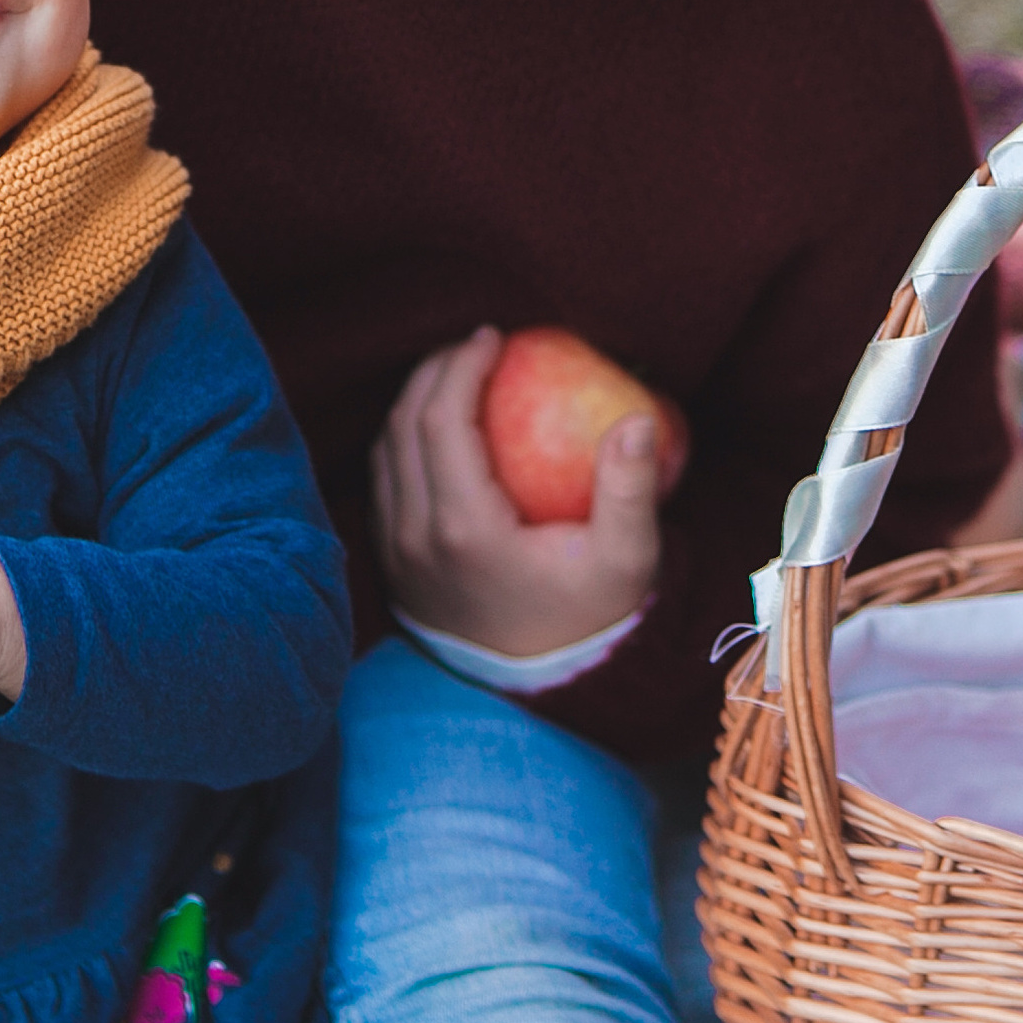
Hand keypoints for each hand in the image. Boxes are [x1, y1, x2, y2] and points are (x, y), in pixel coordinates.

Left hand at [372, 328, 664, 661]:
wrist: (542, 685)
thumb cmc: (589, 618)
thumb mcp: (626, 561)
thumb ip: (631, 490)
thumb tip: (637, 418)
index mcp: (464, 528)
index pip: (442, 420)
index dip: (461, 366)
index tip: (494, 337)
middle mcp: (415, 537)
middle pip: (404, 424)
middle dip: (436, 370)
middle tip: (476, 346)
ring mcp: (396, 552)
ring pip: (386, 450)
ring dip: (416, 401)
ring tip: (459, 374)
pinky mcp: (392, 563)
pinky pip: (385, 481)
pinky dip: (406, 439)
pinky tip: (444, 424)